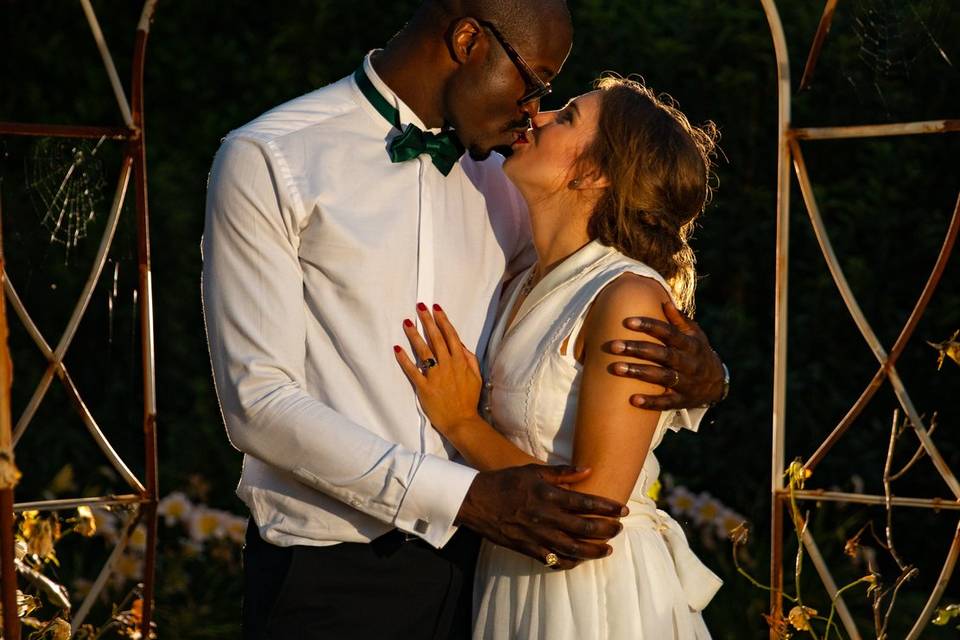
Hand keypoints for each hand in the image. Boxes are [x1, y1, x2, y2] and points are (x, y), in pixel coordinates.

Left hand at [394, 303, 482, 432]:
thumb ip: (470, 359)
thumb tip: (460, 345)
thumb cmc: (469, 400)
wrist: (462, 421)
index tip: (436, 309)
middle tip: (420, 307)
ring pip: (424, 350)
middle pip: (436, 338)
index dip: (443, 320)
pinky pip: (412, 370)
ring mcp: (435, 376)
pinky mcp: (424, 387)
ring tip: (407, 322)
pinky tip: (397, 348)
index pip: (450, 335)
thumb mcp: (476, 377)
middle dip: (428, 321)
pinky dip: (404, 359)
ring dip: (414, 335)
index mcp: (460, 361)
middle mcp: (447, 365)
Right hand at [456, 464, 626, 569]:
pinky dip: (569, 562)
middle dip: (606, 529)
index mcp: (547, 494)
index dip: (607, 507)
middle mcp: (545, 516)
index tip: (622, 510)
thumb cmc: (506, 481)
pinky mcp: (527, 547)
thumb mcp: (532, 470)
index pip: (585, 502)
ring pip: (573, 548)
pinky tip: (580, 561)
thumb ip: (562, 472)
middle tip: (620, 529)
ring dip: (593, 550)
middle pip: (584, 527)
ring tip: (607, 549)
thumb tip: (588, 469)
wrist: (475, 500)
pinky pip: (553, 559)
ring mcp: (536, 534)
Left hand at [607, 300, 724, 409]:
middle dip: (638, 349)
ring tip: (616, 368)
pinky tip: (633, 400)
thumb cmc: (698, 353)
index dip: (649, 326)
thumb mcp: (695, 335)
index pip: (669, 333)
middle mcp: (689, 363)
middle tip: (614, 345)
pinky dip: (651, 402)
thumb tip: (665, 302)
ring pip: (663, 377)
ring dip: (639, 372)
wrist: (717, 384)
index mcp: (691, 345)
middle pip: (663, 354)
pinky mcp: (682, 400)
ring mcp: (687, 383)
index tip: (627, 322)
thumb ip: (679, 320)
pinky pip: (666, 402)